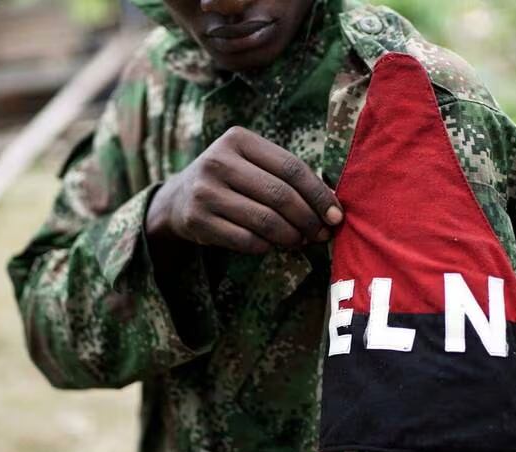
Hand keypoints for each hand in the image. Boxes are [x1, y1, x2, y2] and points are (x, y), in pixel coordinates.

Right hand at [145, 126, 342, 253]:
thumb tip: (332, 206)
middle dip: (308, 219)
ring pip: (264, 221)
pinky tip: (275, 246)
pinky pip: (246, 240)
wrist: (179, 198)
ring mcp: (204, 191)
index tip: (336, 215)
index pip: (291, 168)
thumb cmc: (232, 180)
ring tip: (302, 241)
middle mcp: (217, 161)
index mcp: (238, 139)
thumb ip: (288, 176)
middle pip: (280, 195)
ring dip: (291, 236)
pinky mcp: (197, 219)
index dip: (318, 195)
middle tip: (321, 234)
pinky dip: (268, 246)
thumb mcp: (254, 164)